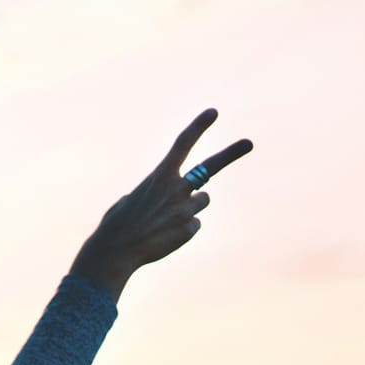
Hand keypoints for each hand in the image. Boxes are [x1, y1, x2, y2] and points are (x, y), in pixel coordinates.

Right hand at [69, 109, 252, 300]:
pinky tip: (163, 237)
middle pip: (209, 167)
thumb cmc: (116, 225)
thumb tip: (164, 202)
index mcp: (159, 176)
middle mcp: (177, 188)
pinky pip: (194, 225)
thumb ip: (151, 194)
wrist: (116, 252)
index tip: (213, 112)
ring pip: (202, 201)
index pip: (182, 144)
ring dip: (189, 208)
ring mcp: (186, 209)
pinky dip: (181, 230)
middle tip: (248, 143)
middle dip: (231, 154)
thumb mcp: (129, 200)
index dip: (198, 127)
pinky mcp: (190, 229)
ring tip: (164, 221)